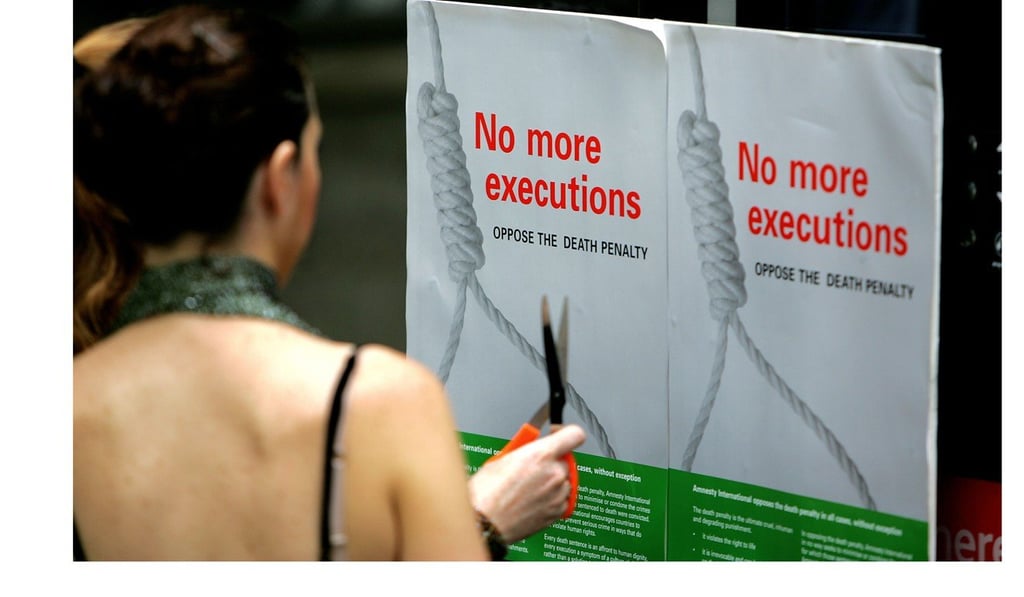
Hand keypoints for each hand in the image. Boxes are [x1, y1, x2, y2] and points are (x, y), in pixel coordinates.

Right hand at [468, 424, 585, 543]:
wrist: (484, 523)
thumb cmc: (486, 494)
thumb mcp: (502, 459)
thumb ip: (526, 451)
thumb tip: (532, 449)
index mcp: (542, 455)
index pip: (574, 434)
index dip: (565, 433)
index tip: (557, 436)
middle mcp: (555, 474)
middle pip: (566, 460)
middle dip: (552, 462)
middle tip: (533, 468)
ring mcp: (558, 495)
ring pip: (565, 481)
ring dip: (552, 481)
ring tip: (529, 488)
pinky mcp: (557, 513)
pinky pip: (562, 500)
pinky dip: (551, 499)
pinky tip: (532, 500)